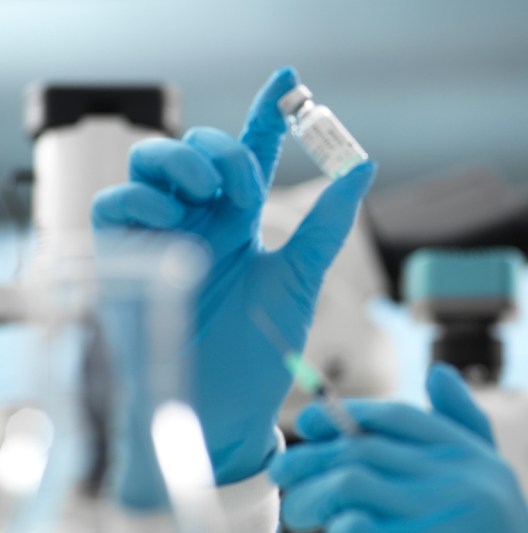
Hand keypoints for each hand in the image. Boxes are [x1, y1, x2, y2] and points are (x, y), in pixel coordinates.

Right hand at [91, 67, 377, 484]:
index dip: (267, 115)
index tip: (291, 80)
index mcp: (241, 223)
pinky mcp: (126, 260)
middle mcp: (199, 222)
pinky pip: (115, 203)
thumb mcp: (301, 279)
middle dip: (222, 149)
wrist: (225, 410)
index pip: (250, 157)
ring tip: (206, 192)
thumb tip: (365, 166)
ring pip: (152, 162)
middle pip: (197, 148)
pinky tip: (170, 217)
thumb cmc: (262, 352)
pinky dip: (141, 198)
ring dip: (180, 161)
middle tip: (244, 182)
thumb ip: (325, 224)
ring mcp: (161, 237)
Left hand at [269, 363, 527, 532]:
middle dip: (313, 457)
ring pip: (351, 480)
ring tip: (298, 511)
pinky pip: (359, 528)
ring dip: (313, 494)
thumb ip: (464, 423)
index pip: (397, 417)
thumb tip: (439, 372)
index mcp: (469, 453)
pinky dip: (338, 528)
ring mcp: (440, 514)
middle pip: (364, 447)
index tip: (308, 423)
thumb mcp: (490, 476)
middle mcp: (456, 476)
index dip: (347, 414)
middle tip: (283, 472)